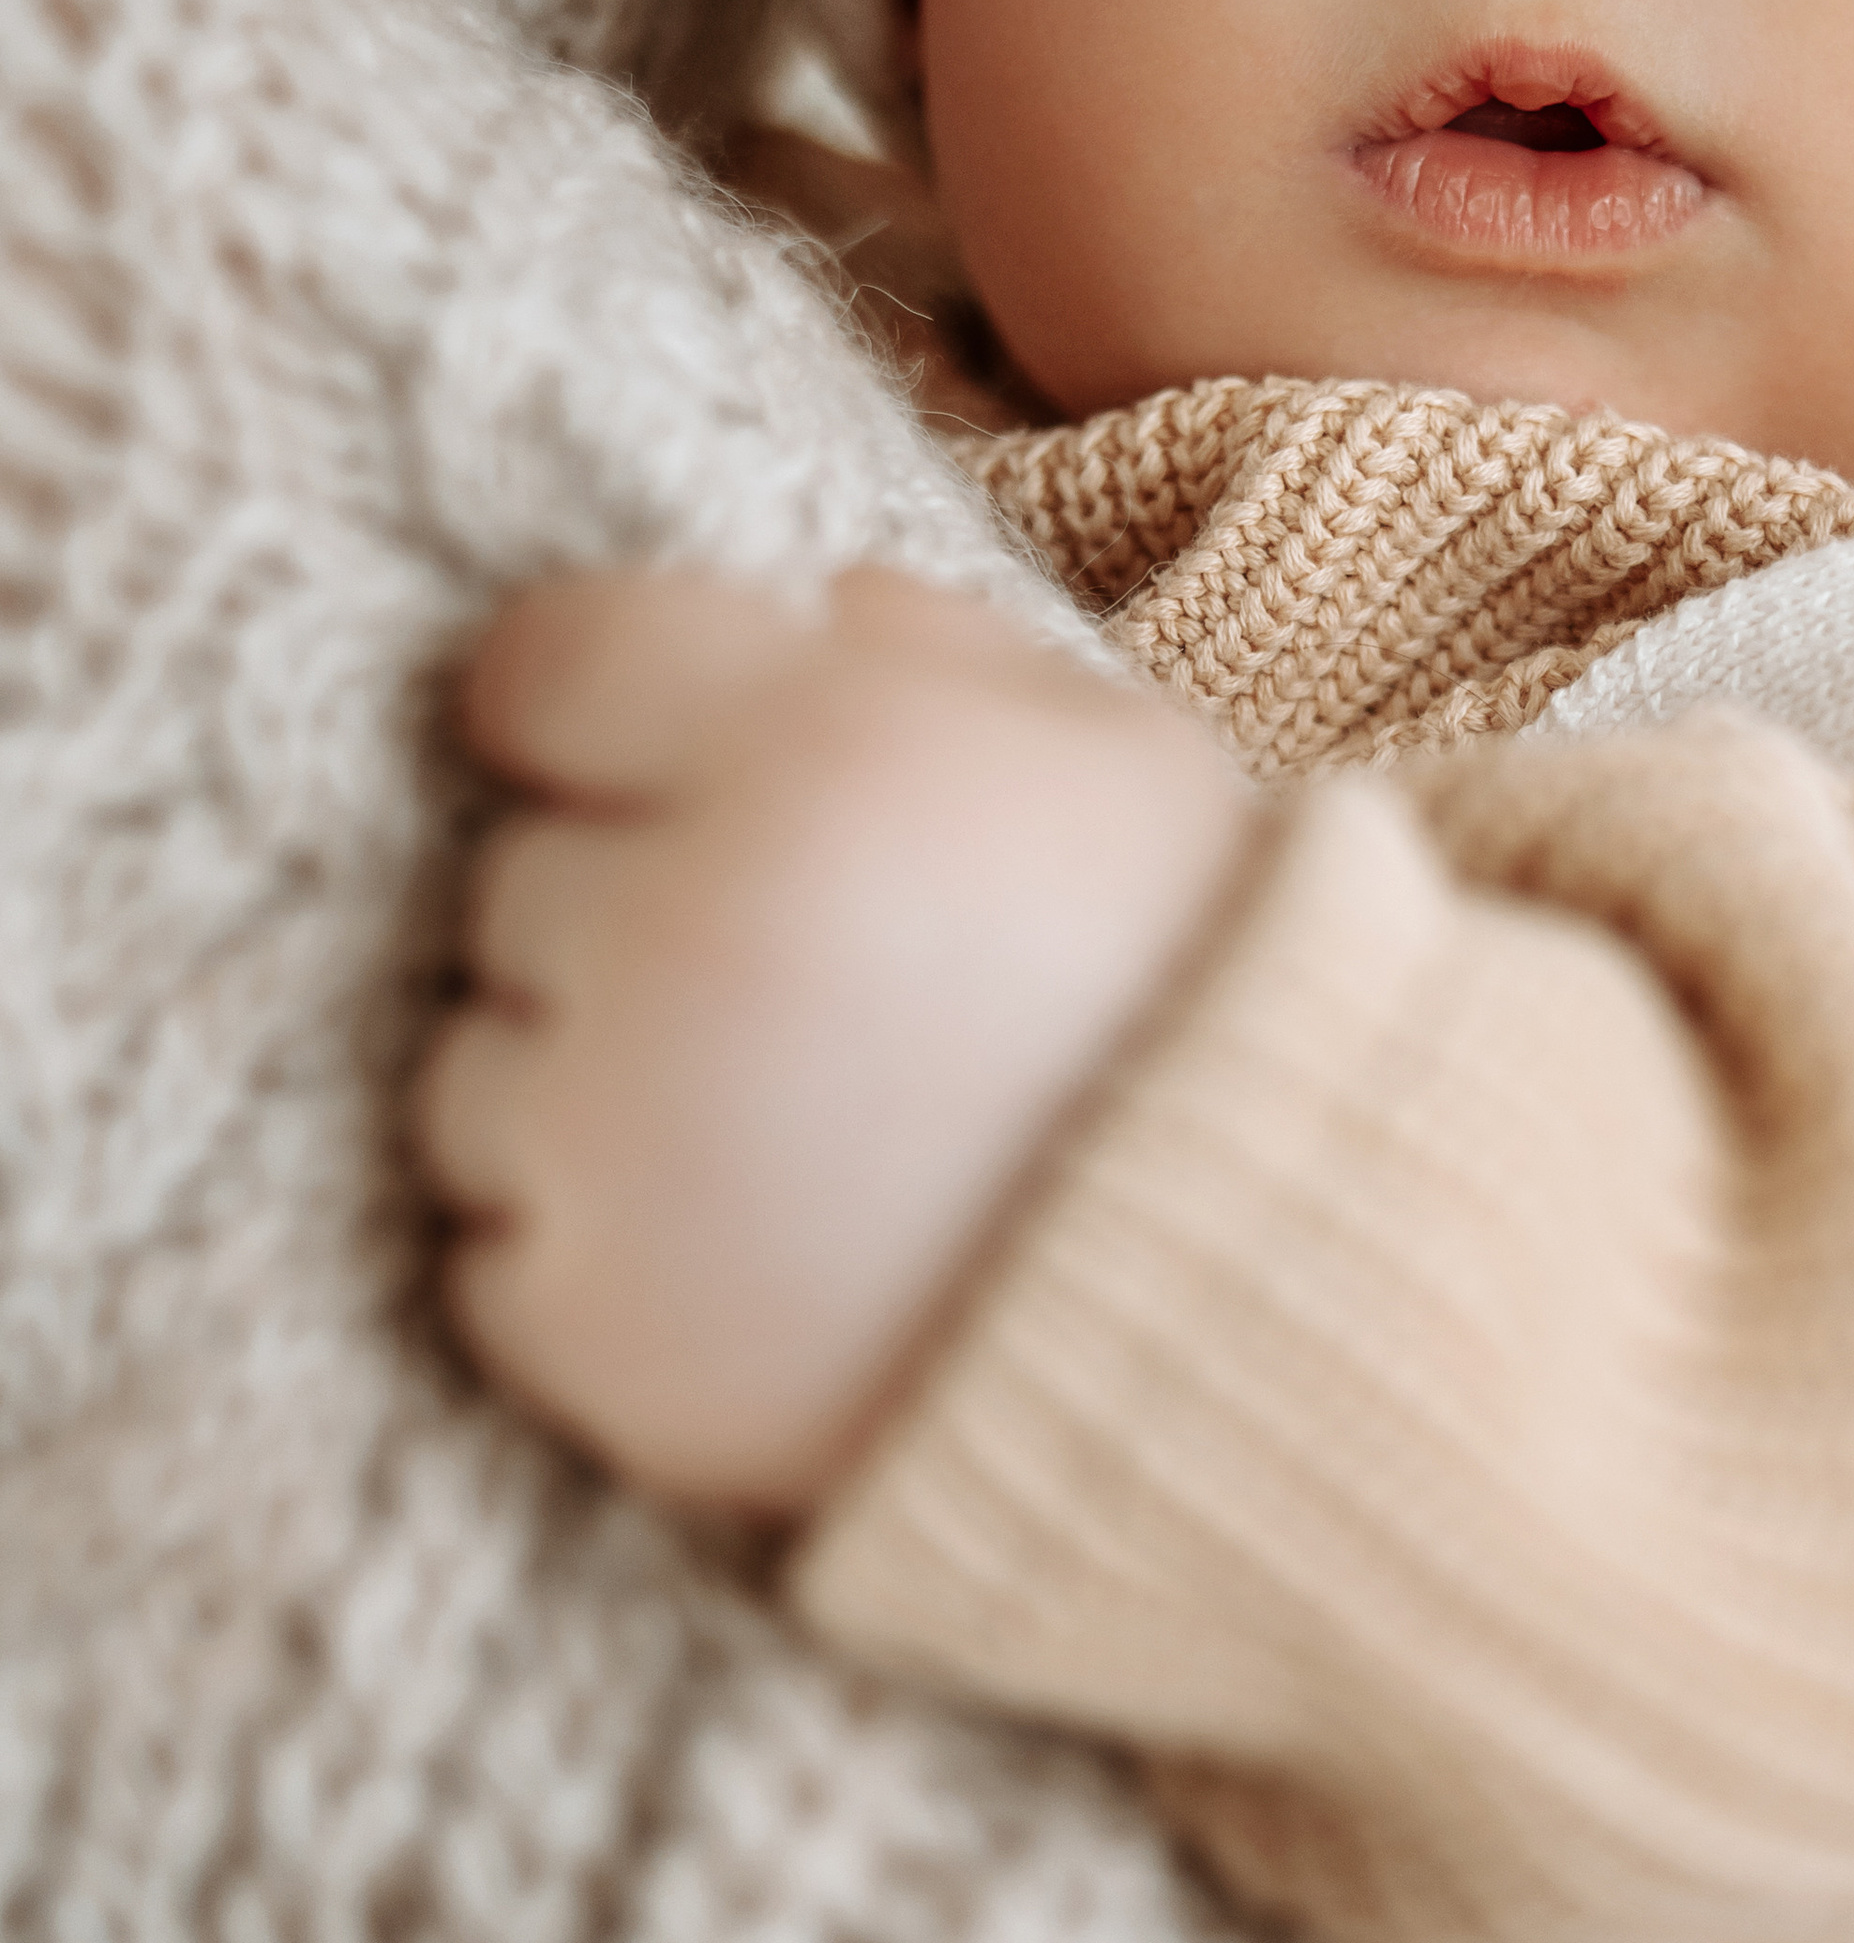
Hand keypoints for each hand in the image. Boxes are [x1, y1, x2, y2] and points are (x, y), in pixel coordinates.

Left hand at [416, 565, 1257, 1515]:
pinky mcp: (592, 1333)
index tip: (641, 768)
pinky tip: (756, 1259)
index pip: (541, 665)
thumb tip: (813, 609)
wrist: (1286, 1304)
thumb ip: (942, 655)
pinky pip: (491, 1265)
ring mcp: (617, 1140)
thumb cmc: (1196, 999)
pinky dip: (602, 1268)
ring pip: (477, 1074)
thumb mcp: (1119, 759)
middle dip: (632, 914)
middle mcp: (682, 922)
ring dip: (595, 1096)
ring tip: (788, 1135)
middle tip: (801, 989)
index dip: (590, 713)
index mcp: (810, 743)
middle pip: (515, 876)